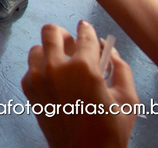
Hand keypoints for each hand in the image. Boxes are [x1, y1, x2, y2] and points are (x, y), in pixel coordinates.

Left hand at [23, 21, 138, 147]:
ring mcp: (38, 78)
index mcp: (84, 67)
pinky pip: (31, 68)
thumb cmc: (110, 130)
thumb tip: (110, 51)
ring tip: (63, 64)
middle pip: (51, 31)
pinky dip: (42, 69)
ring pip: (37, 48)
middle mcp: (56, 68)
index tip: (86, 28)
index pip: (84, 35)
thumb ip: (121, 68)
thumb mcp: (128, 99)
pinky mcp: (28, 89)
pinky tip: (55, 81)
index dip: (88, 30)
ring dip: (50, 52)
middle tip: (72, 44)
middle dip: (63, 34)